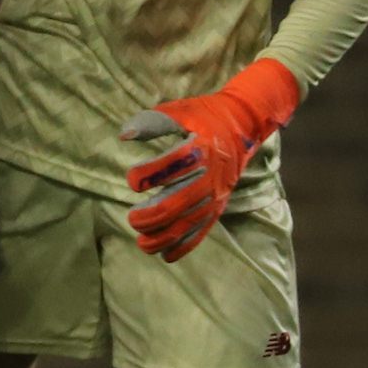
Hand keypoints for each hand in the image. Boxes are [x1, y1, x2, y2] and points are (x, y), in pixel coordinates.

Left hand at [119, 57, 303, 260]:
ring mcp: (216, 194)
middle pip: (179, 203)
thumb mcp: (180, 111)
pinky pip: (202, 231)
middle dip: (151, 216)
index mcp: (201, 149)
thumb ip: (152, 122)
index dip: (148, 175)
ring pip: (189, 223)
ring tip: (141, 242)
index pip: (173, 165)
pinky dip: (184, 246)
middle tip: (132, 217)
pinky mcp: (218, 206)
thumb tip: (123, 135)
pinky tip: (164, 256)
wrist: (243, 125)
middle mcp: (210, 176)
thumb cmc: (204, 116)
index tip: (132, 179)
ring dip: (163, 237)